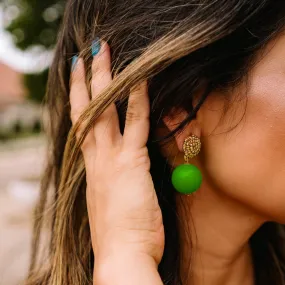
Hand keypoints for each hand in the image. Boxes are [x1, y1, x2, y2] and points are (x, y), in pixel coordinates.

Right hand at [70, 41, 164, 266]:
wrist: (122, 256)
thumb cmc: (120, 233)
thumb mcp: (112, 201)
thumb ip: (114, 179)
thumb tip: (121, 169)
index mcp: (92, 168)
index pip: (82, 126)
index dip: (79, 103)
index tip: (78, 81)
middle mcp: (97, 159)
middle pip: (87, 111)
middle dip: (84, 81)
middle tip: (84, 55)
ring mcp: (112, 159)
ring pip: (104, 110)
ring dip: (104, 79)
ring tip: (103, 52)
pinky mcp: (131, 163)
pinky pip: (134, 123)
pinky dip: (137, 99)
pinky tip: (140, 78)